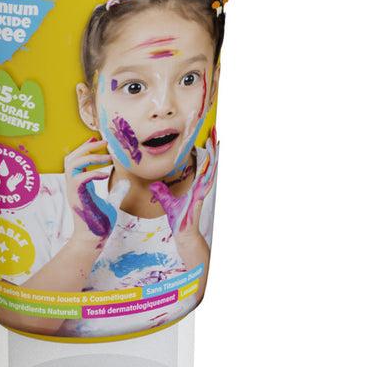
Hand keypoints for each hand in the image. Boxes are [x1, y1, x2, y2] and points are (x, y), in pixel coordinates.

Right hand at [64, 137, 128, 248]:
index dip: (85, 149)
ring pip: (71, 164)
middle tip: (102, 142)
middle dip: (85, 147)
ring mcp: (73, 191)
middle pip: (70, 158)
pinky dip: (92, 173)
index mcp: (79, 184)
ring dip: (88, 157)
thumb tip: (126, 181)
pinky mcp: (77, 197)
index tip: (96, 140)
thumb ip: (116, 191)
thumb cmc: (99, 223)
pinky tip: (106, 174)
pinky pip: (79, 179)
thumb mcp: (111, 203)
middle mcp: (73, 185)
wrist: (92, 240)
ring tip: (106, 157)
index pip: (76, 160)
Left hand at [149, 137, 217, 261]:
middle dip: (212, 147)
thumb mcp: (167, 202)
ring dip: (213, 155)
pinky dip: (209, 171)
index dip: (206, 151)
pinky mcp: (199, 197)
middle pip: (210, 162)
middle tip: (214, 131)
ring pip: (210, 169)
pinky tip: (211, 162)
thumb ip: (161, 192)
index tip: (207, 137)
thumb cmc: (179, 220)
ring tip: (214, 140)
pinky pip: (205, 181)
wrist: (184, 234)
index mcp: (196, 185)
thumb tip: (153, 184)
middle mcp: (201, 186)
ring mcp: (202, 191)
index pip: (202, 164)